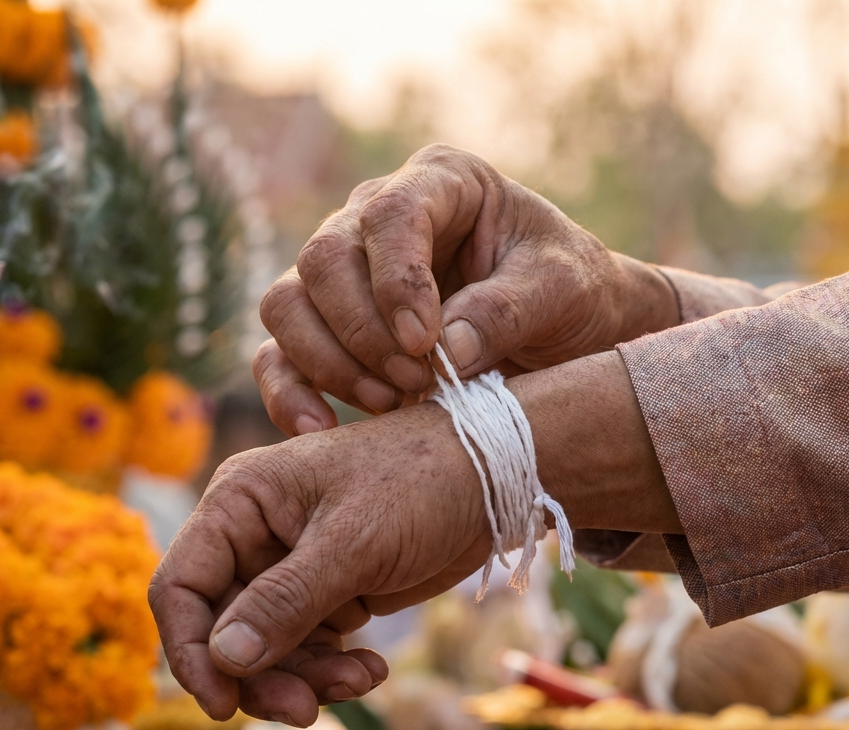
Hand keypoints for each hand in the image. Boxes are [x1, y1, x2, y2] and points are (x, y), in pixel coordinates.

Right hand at [149, 400, 487, 726]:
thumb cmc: (421, 480)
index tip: (222, 704)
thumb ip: (285, 601)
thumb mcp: (353, 541)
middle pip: (223, 630)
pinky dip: (333, 668)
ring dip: (304, 677)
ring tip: (356, 682)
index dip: (190, 652)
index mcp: (241, 500)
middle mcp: (255, 533)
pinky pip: (308, 648)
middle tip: (305, 709)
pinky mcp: (329, 590)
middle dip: (260, 675)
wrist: (496, 474)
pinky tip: (372, 668)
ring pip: (266, 648)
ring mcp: (291, 565)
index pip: (181, 587)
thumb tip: (223, 659)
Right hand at [255, 144, 677, 435]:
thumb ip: (505, 311)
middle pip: (323, 258)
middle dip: (363, 330)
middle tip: (417, 381)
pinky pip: (278, 354)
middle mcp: (376, 216)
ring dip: (328, 361)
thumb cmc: (571, 290)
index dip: (395, 280)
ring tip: (391, 403)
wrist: (570, 329)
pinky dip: (288, 392)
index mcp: (441, 182)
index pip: (390, 215)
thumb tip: (444, 353)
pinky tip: (319, 429)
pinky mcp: (328, 328)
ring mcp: (344, 272)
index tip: (425, 342)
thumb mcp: (562, 290)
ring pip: (287, 303)